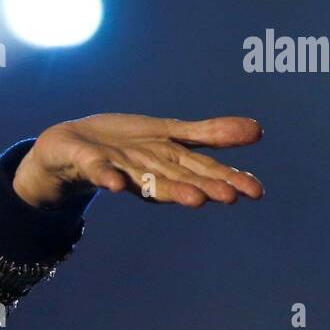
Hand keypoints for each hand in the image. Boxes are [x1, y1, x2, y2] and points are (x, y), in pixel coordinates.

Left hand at [12, 113, 263, 207]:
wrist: (69, 148)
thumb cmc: (123, 144)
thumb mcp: (169, 133)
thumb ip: (209, 134)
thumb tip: (259, 129)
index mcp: (169, 163)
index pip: (204, 170)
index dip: (229, 179)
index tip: (254, 191)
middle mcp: (148, 171)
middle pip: (180, 179)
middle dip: (203, 187)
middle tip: (229, 197)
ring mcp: (120, 169)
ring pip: (147, 181)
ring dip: (168, 190)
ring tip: (193, 199)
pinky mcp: (90, 164)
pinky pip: (99, 171)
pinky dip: (108, 178)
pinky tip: (116, 184)